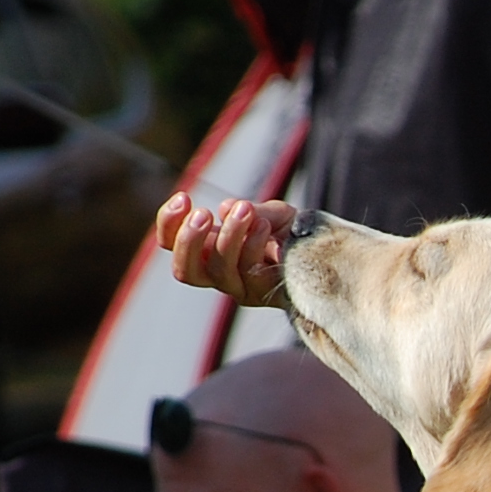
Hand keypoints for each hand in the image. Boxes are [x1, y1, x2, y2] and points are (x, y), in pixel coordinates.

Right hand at [157, 192, 296, 306]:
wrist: (322, 251)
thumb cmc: (289, 232)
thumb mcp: (268, 213)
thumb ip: (246, 210)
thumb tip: (225, 208)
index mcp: (207, 250)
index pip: (171, 243)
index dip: (168, 223)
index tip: (183, 197)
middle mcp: (217, 273)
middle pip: (185, 270)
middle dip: (189, 240)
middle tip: (203, 213)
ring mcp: (240, 287)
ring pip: (219, 270)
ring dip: (229, 235)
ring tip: (245, 210)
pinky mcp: (262, 294)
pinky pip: (250, 271)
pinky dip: (254, 243)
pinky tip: (264, 226)